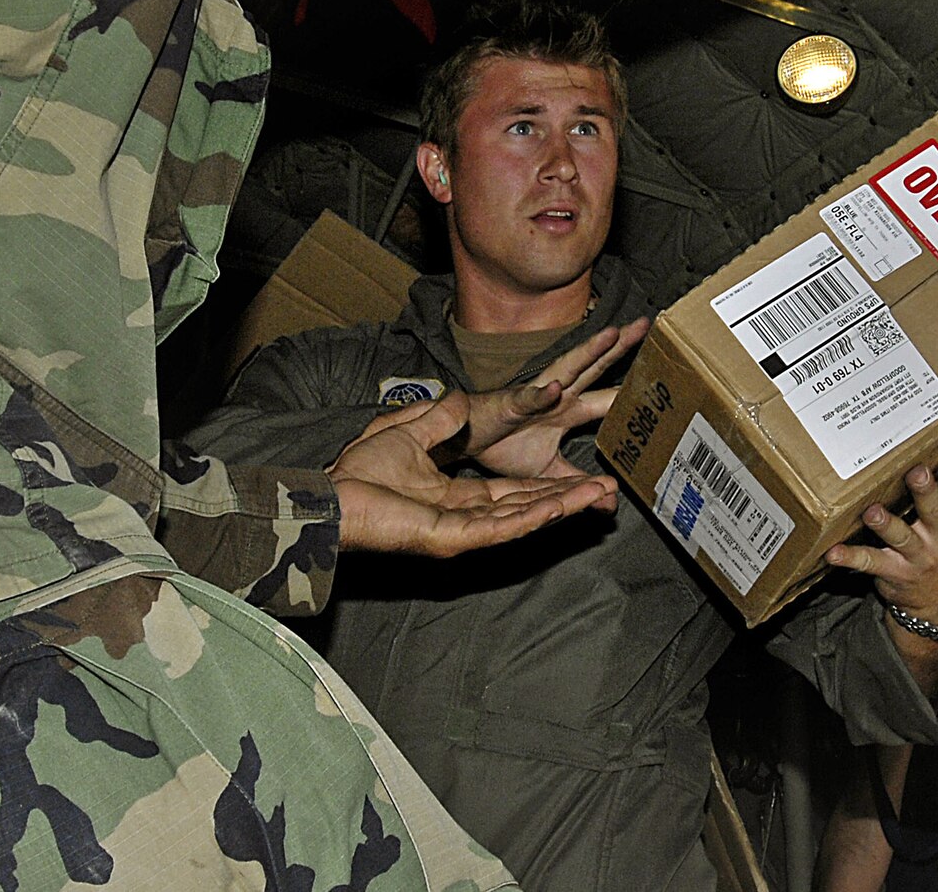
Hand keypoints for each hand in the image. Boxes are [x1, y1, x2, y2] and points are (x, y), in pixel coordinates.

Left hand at [328, 392, 617, 555]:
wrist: (329, 495)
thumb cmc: (358, 471)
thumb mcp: (409, 434)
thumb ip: (441, 421)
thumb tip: (461, 399)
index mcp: (457, 499)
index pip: (513, 492)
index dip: (548, 484)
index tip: (580, 474)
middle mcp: (465, 519)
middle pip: (528, 508)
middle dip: (569, 498)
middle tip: (608, 490)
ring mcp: (462, 531)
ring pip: (523, 519)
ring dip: (563, 506)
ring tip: (599, 496)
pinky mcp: (452, 538)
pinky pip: (500, 527)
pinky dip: (533, 515)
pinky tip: (562, 504)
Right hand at [455, 319, 648, 478]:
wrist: (464, 446)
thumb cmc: (506, 448)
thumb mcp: (549, 473)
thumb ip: (579, 484)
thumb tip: (610, 502)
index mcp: (572, 411)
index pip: (610, 395)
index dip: (636, 385)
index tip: (667, 372)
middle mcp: (560, 397)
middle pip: (596, 367)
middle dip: (620, 346)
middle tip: (647, 324)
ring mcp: (538, 397)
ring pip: (567, 369)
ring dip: (589, 352)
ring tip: (612, 335)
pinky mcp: (510, 405)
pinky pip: (527, 399)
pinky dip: (541, 395)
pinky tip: (555, 389)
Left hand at [826, 419, 937, 622]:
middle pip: (935, 508)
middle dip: (927, 490)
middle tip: (918, 472)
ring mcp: (916, 552)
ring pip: (901, 536)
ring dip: (886, 524)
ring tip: (873, 512)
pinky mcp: (893, 570)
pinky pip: (871, 562)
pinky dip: (852, 558)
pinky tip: (835, 552)